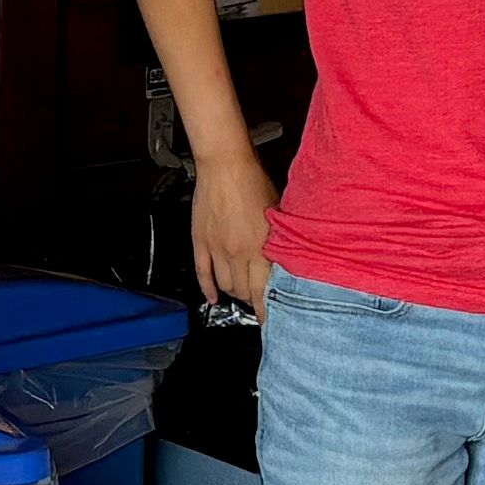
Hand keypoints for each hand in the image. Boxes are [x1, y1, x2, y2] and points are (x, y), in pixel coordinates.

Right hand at [190, 151, 274, 318]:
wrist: (225, 164)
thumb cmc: (253, 181)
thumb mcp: (277, 214)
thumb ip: (279, 241)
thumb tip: (283, 261)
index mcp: (260, 246)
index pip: (264, 291)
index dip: (267, 310)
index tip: (272, 321)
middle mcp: (238, 252)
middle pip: (244, 292)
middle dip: (252, 300)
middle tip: (259, 303)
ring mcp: (217, 249)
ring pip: (225, 285)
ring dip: (234, 293)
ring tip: (241, 293)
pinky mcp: (201, 241)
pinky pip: (202, 273)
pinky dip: (207, 289)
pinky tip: (213, 298)